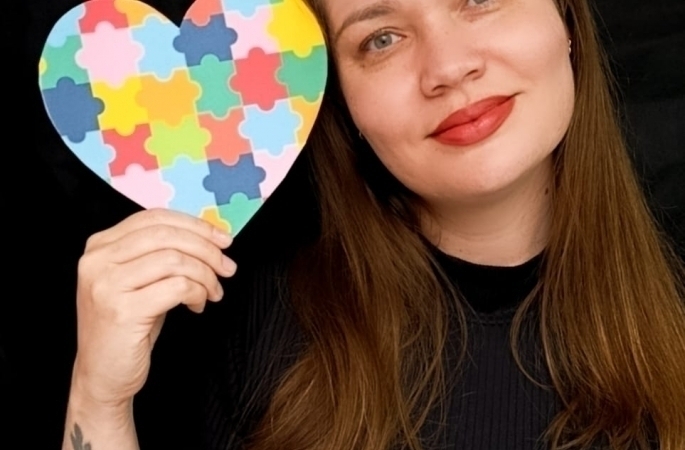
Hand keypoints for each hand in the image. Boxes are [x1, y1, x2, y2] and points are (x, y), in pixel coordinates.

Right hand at [71, 209, 236, 408]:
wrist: (102, 376)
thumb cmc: (127, 328)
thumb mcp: (140, 281)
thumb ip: (161, 253)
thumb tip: (209, 237)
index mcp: (100, 246)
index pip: (154, 217)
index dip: (195, 225)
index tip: (222, 239)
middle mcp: (98, 261)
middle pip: (166, 235)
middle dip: (206, 249)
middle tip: (227, 266)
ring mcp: (107, 285)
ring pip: (175, 260)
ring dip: (205, 275)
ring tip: (213, 291)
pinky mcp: (122, 311)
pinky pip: (177, 287)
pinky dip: (198, 292)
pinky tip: (198, 305)